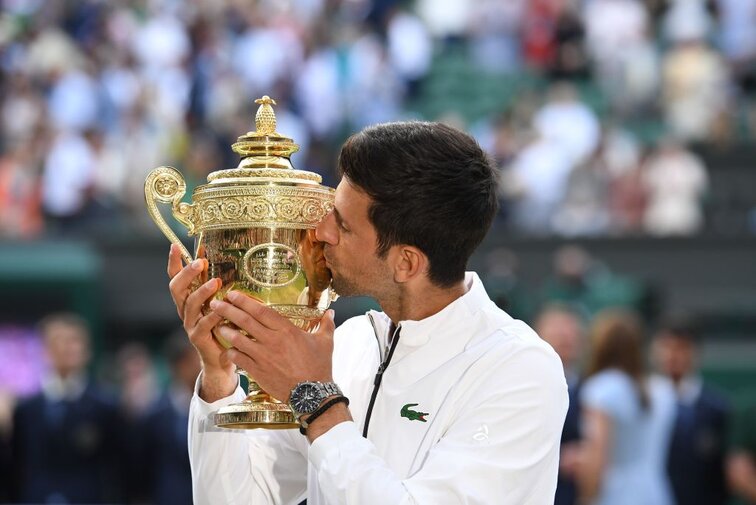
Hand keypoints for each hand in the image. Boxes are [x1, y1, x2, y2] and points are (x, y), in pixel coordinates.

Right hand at [167, 244, 235, 399]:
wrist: (220, 359)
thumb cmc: (221, 326)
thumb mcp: (216, 303)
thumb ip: (214, 286)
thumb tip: (218, 260)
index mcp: (186, 300)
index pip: (175, 277)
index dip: (173, 262)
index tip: (174, 246)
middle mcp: (184, 310)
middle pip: (177, 288)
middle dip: (187, 274)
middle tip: (200, 263)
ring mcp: (189, 324)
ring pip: (190, 304)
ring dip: (202, 292)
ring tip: (215, 282)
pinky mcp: (198, 338)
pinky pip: (204, 324)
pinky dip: (213, 315)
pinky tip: (221, 309)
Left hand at [210, 290, 335, 402]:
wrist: (312, 394)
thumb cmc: (319, 367)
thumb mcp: (326, 343)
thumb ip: (326, 325)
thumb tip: (331, 312)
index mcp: (287, 330)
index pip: (262, 311)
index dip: (245, 301)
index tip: (233, 294)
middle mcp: (273, 340)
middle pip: (245, 321)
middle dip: (228, 310)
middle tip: (215, 304)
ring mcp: (263, 356)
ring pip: (238, 339)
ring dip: (225, 331)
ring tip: (216, 324)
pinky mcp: (258, 371)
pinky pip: (239, 359)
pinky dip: (230, 353)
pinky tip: (226, 351)